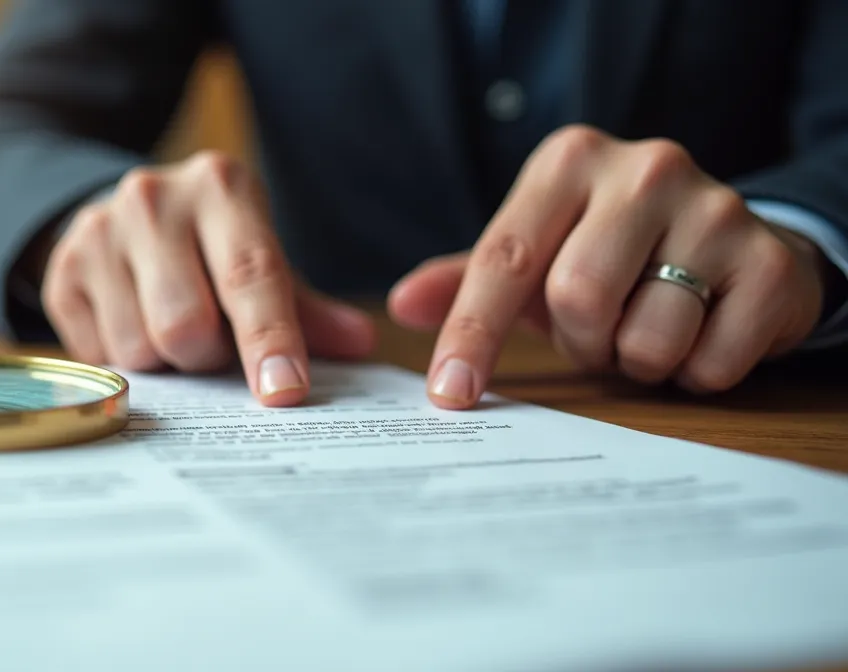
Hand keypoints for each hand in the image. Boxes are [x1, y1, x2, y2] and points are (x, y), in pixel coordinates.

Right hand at [41, 151, 376, 405]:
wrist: (124, 218)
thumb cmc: (210, 249)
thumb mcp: (259, 260)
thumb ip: (307, 309)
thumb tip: (360, 344)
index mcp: (220, 186)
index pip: (250, 275)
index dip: (269, 341)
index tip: (284, 392)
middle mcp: (153, 198)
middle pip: (186, 325)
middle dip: (206, 357)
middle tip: (211, 347)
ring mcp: (98, 231)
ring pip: (139, 348)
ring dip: (165, 363)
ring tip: (170, 331)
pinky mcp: (61, 270)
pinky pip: (99, 356)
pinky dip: (125, 362)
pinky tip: (133, 326)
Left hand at [388, 125, 827, 408]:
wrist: (737, 246)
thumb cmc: (613, 254)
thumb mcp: (537, 254)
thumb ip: (467, 279)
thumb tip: (402, 305)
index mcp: (569, 162)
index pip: (504, 259)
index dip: (473, 334)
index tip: (449, 394)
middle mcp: (644, 168)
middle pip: (576, 298)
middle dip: (579, 340)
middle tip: (598, 330)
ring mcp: (716, 209)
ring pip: (645, 337)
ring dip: (635, 359)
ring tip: (648, 325)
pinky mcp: (770, 262)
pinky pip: (709, 362)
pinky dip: (694, 372)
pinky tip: (701, 333)